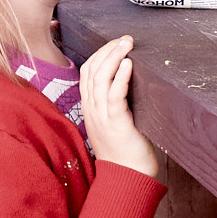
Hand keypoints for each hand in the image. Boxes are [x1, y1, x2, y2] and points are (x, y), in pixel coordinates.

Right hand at [79, 35, 158, 179]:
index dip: (100, 54)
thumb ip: (115, 104)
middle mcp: (92, 110)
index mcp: (90, 108)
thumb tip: (129, 81)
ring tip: (126, 44)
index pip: (87, 72)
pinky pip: (114, 95)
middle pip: (92, 70)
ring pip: (100, 79)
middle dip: (107, 50)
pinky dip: (120, 77)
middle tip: (124, 39)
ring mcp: (101, 117)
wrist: (128, 178)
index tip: (115, 44)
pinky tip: (127, 64)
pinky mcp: (115, 123)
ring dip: (113, 57)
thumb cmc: (125, 152)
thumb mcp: (114, 123)